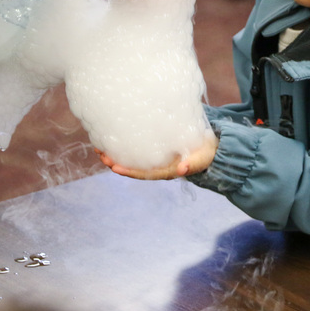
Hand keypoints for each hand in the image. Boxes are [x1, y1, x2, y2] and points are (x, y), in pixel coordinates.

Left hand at [98, 132, 216, 179]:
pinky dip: (125, 144)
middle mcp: (158, 166)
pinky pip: (137, 148)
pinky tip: (114, 137)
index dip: (129, 171)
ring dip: (116, 153)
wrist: (210, 147)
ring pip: (132, 158)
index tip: (114, 167)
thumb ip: (192, 164)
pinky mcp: (155, 148)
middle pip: (133, 167)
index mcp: (167, 171)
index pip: (144, 173)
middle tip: (100, 153)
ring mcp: (156, 158)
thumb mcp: (201, 159)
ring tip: (100, 146)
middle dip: (116, 162)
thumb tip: (181, 170)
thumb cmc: (205, 153)